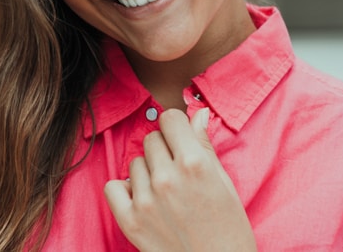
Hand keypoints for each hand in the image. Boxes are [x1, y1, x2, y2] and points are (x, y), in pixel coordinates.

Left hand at [104, 108, 256, 251]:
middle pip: (152, 138)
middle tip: (176, 170)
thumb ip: (205, 144)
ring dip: (147, 171)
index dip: (177, 127)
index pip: (170, 118)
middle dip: (164, 149)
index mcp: (194, 163)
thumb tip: (198, 114)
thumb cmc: (229, 229)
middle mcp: (167, 177)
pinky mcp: (131, 221)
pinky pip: (113, 186)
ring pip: (135, 162)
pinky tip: (142, 199)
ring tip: (165, 191)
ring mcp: (146, 199)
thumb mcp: (224, 182)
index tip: (180, 138)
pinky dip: (125, 190)